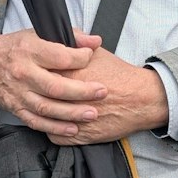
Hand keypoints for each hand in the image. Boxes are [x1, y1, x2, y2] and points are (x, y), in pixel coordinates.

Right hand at [0, 30, 104, 137]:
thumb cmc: (15, 47)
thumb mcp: (39, 33)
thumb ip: (70, 37)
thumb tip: (95, 42)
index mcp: (30, 51)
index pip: (60, 57)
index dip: (80, 58)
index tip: (91, 57)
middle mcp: (23, 73)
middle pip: (55, 86)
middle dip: (81, 92)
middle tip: (101, 93)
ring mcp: (18, 93)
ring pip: (46, 108)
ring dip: (71, 113)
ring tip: (91, 114)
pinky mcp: (15, 108)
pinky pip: (36, 122)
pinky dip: (55, 128)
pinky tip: (72, 129)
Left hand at [45, 34, 171, 145]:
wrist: (141, 99)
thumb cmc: (120, 76)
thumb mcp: (97, 54)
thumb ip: (76, 47)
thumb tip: (60, 41)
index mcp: (69, 75)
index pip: (41, 73)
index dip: (38, 72)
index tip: (39, 72)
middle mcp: (67, 98)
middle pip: (39, 97)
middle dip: (37, 92)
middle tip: (37, 89)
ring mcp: (71, 120)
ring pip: (44, 119)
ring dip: (43, 113)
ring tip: (45, 105)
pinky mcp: (79, 136)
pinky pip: (54, 136)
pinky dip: (54, 130)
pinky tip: (57, 122)